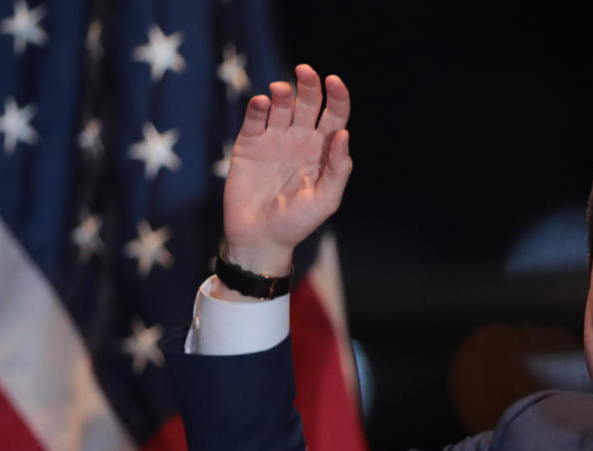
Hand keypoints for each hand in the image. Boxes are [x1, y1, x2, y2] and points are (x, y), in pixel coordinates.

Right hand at [222, 64, 351, 274]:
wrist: (260, 238)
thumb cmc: (297, 223)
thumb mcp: (325, 200)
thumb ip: (337, 169)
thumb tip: (343, 135)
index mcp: (323, 151)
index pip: (335, 116)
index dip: (337, 97)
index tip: (334, 82)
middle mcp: (300, 140)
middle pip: (308, 103)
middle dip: (309, 84)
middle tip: (305, 71)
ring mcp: (274, 140)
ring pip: (280, 105)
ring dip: (282, 93)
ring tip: (279, 92)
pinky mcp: (248, 144)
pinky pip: (254, 118)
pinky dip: (257, 107)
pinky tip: (261, 103)